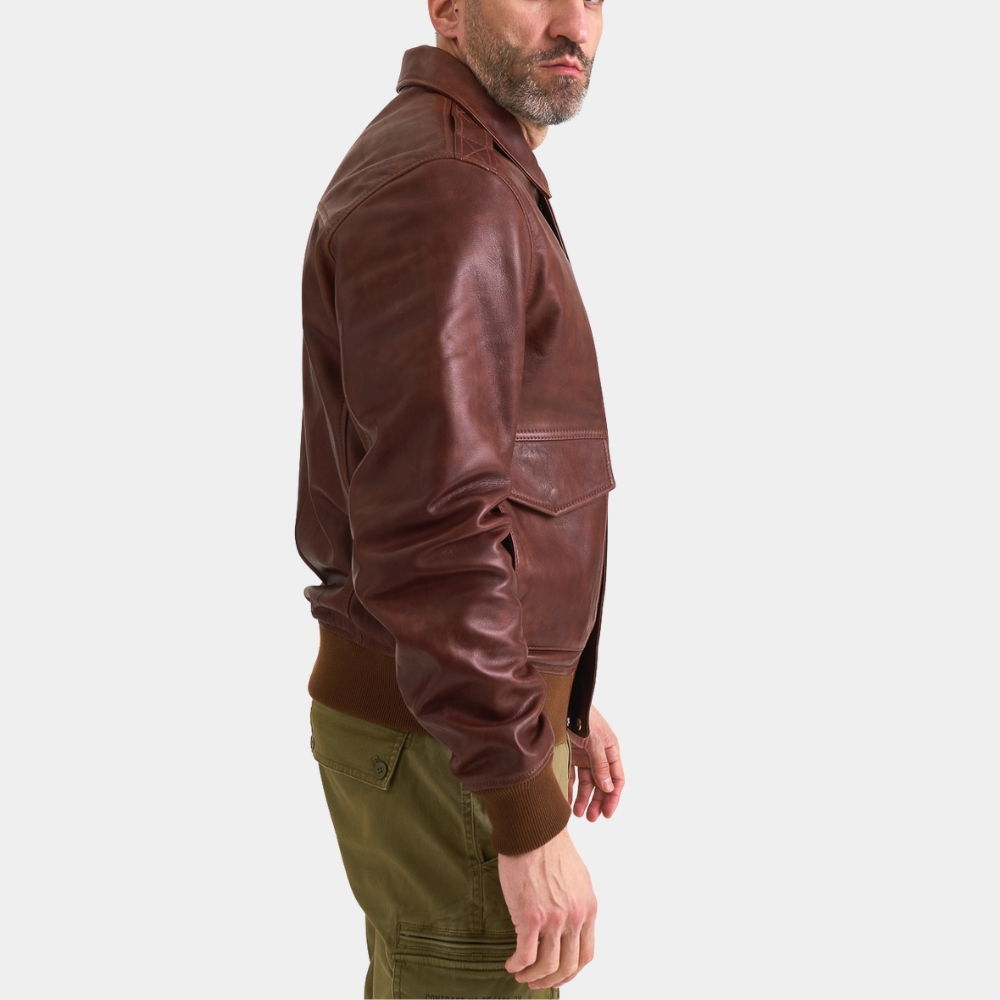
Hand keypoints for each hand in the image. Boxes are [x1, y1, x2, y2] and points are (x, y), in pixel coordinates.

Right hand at [499, 827, 597, 989]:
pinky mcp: (530, 917)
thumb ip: (575, 903)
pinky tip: (510, 964)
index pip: (586, 954)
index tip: (558, 974)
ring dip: (533, 976)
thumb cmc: (549, 847)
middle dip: (551, 979)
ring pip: (547, 965)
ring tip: (521, 974)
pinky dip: (517, 965)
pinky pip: (525, 955)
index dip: (571, 971)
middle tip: (536, 981)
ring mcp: (554, 919)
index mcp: (588, 908)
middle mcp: (575, 917)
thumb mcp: (576, 877)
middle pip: (567, 965)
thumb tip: (567, 924)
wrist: (533, 830)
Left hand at [568, 705, 624, 821]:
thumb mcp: (594, 740)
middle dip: (597, 802)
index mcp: (610, 750)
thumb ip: (600, 764)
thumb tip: (608, 787)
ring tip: (578, 814)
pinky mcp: (569, 755)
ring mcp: (584, 756)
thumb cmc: (582, 717)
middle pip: (601, 784)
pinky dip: (570, 789)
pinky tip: (568, 801)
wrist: (561, 703)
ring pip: (586, 783)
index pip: (616, 778)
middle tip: (591, 818)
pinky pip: (571, 776)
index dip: (613, 797)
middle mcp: (598, 755)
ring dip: (584, 799)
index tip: (607, 813)